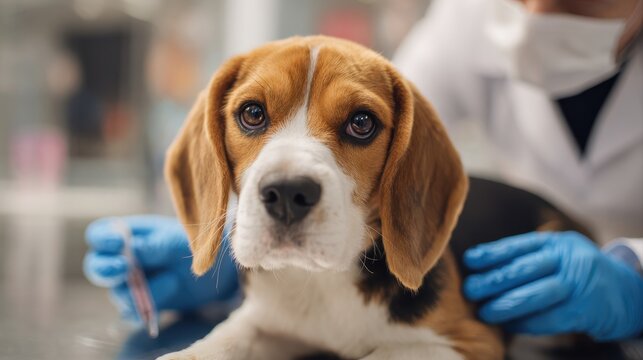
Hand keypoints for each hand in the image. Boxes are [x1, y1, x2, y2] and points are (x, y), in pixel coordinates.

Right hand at [83, 215, 238, 319]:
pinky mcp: (140, 304)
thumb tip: (132, 250)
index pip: (100, 235)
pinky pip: (132, 313)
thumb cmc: (194, 245)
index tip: (119, 244)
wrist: (215, 271)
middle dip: (106, 269)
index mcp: (129, 234)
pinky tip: (169, 295)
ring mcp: (130, 283)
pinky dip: (148, 309)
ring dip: (143, 290)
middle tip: (124, 268)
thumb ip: (154, 245)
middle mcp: (123, 259)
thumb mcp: (176, 240)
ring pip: (117, 293)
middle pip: (96, 266)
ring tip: (173, 280)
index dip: (102, 240)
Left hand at [463, 231, 642, 340]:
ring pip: (537, 294)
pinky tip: (511, 326)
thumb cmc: (578, 274)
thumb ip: (527, 257)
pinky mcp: (586, 309)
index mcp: (556, 243)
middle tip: (470, 289)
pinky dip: (528, 323)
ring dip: (507, 304)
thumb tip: (481, 266)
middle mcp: (568, 259)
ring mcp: (578, 284)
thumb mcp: (558, 255)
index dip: (492, 253)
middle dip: (494, 280)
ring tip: (486, 312)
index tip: (470, 260)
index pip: (519, 246)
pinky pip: (551, 318)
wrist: (626, 293)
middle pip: (525, 268)